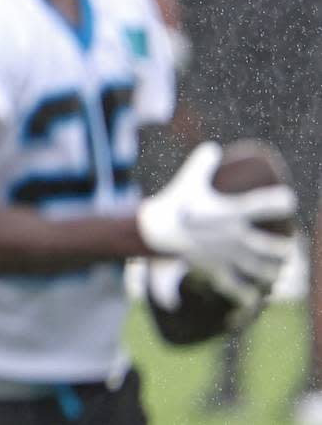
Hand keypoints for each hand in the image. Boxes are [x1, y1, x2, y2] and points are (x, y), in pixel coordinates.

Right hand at [137, 142, 296, 284]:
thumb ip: (202, 162)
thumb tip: (212, 147)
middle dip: (283, 248)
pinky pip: (234, 286)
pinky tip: (253, 297)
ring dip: (271, 271)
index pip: (264, 205)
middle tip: (286, 246)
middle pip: (271, 247)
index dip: (281, 201)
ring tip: (278, 270)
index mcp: (232, 212)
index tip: (289, 200)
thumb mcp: (188, 179)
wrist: (155, 230)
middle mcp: (234, 236)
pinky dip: (244, 294)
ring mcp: (226, 255)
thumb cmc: (174, 202)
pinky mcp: (215, 268)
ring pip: (259, 268)